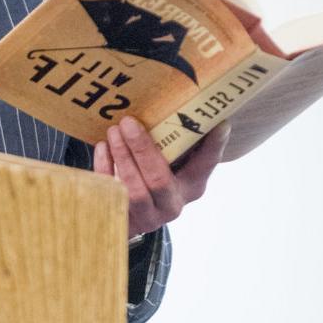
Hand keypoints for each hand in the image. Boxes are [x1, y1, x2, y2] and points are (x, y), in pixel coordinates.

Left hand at [93, 116, 230, 238]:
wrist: (128, 217)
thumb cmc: (153, 176)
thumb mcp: (170, 164)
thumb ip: (177, 143)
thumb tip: (186, 103)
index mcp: (191, 187)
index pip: (205, 165)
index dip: (214, 146)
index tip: (220, 124)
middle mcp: (172, 204)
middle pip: (159, 179)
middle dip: (142, 148)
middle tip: (128, 122)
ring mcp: (147, 216)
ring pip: (134, 189)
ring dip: (122, 156)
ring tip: (113, 131)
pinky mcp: (123, 219)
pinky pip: (110, 194)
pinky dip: (104, 168)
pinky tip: (102, 147)